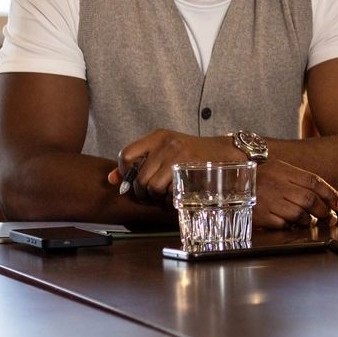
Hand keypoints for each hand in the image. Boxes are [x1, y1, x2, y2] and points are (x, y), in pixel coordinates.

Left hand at [110, 130, 233, 200]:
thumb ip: (139, 163)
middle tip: (149, 197)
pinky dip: (168, 200)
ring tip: (162, 197)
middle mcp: (166, 143)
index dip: (125, 173)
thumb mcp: (166, 151)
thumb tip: (112, 179)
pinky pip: (168, 192)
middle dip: (142, 193)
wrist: (225, 154)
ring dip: (155, 198)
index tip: (132, 181)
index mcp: (158, 136)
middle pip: (139, 177)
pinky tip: (173, 197)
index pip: (126, 154)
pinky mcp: (189, 170)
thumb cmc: (193, 155)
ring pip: (152, 186)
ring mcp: (178, 156)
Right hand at [251, 157, 337, 228]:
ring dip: (309, 221)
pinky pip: (284, 224)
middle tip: (330, 217)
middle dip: (324, 211)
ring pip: (299, 215)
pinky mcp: (261, 216)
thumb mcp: (277, 169)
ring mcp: (269, 201)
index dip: (331, 194)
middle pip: (310, 200)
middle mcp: (277, 185)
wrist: (228, 185)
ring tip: (310, 221)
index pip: (315, 181)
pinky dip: (291, 226)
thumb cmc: (257, 178)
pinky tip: (291, 224)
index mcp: (283, 170)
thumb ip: (298, 179)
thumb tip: (323, 196)